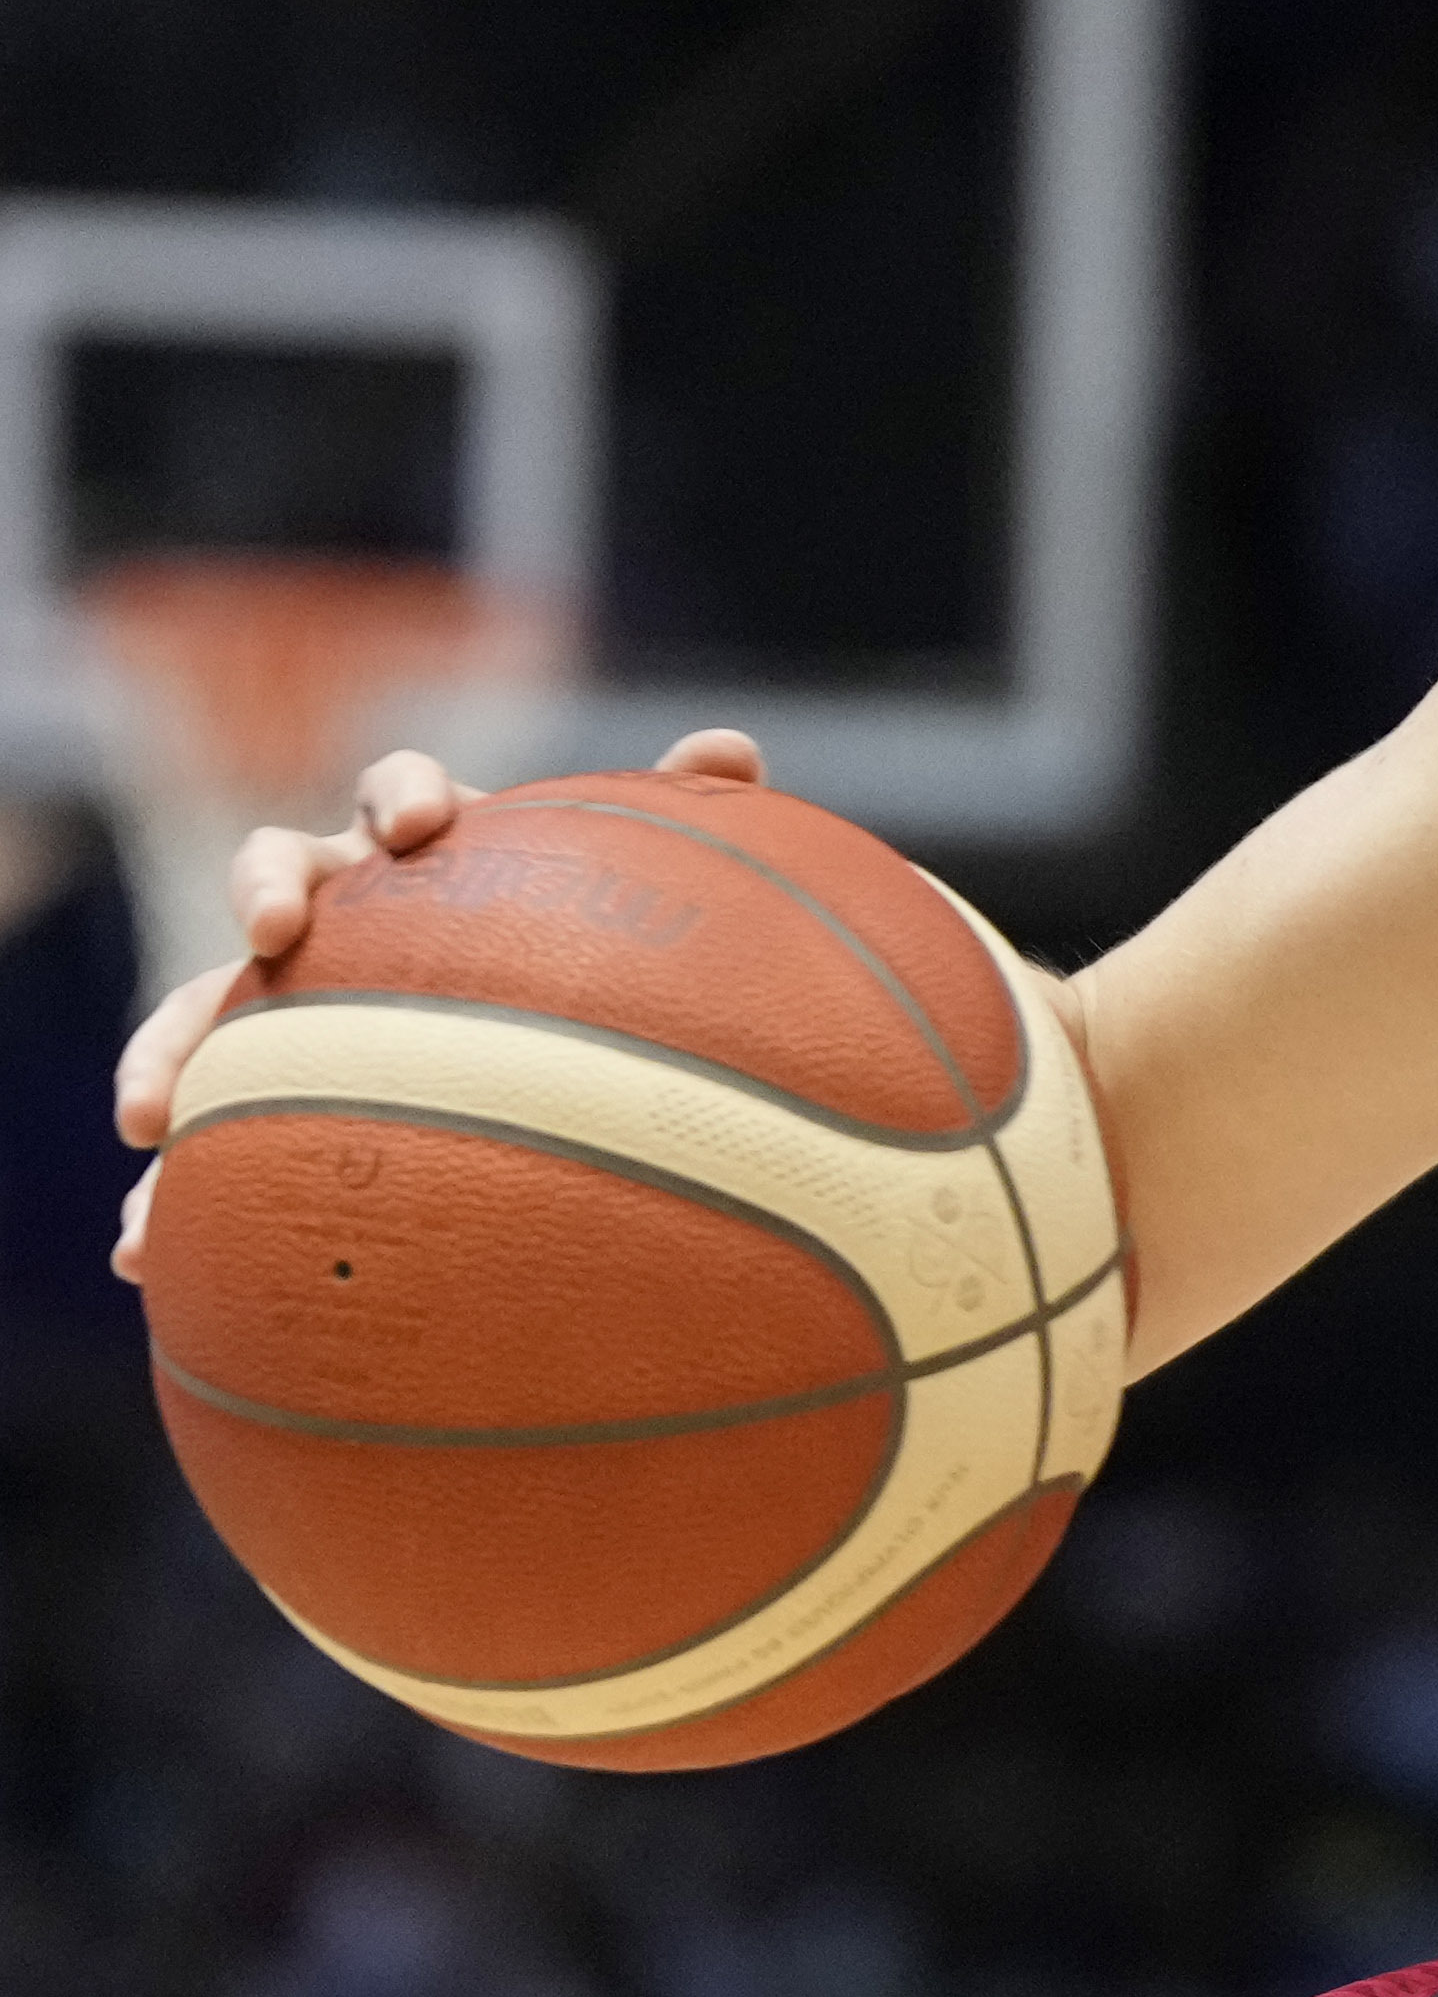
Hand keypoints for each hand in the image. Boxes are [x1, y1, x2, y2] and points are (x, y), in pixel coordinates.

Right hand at [111, 730, 763, 1278]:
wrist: (556, 1050)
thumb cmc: (583, 949)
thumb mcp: (629, 889)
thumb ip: (683, 815)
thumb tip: (731, 748)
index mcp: (429, 852)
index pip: (398, 795)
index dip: (402, 797)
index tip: (422, 826)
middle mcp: (343, 912)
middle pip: (277, 871)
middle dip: (265, 889)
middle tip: (276, 927)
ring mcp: (291, 999)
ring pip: (207, 1004)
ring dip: (171, 1047)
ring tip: (151, 1115)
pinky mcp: (263, 1088)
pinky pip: (207, 1131)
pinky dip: (170, 1185)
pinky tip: (147, 1248)